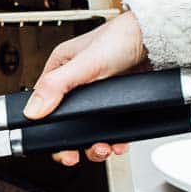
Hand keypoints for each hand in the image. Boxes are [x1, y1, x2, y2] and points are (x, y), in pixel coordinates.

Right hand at [24, 11, 147, 166]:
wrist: (158, 38)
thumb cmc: (122, 37)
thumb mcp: (86, 63)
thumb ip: (57, 85)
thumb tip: (33, 109)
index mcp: (61, 69)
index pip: (45, 105)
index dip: (49, 129)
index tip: (58, 147)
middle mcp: (78, 83)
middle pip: (67, 123)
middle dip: (74, 143)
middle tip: (78, 154)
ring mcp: (99, 95)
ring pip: (89, 129)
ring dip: (95, 144)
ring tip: (104, 147)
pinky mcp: (118, 103)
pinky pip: (111, 128)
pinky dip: (114, 139)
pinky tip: (118, 142)